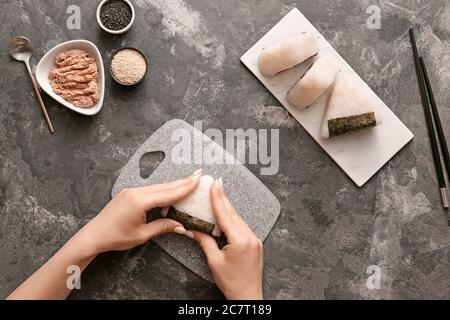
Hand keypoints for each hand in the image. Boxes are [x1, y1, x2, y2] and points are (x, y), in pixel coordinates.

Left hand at [75, 170, 202, 256]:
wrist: (93, 235)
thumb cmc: (115, 237)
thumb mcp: (142, 235)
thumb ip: (163, 227)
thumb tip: (182, 226)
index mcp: (140, 201)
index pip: (169, 194)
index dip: (186, 187)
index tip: (198, 180)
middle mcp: (136, 192)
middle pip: (166, 186)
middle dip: (184, 181)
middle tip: (199, 174)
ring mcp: (131, 191)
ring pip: (158, 186)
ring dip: (175, 184)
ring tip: (190, 180)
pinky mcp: (129, 193)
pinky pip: (150, 189)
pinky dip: (163, 189)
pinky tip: (171, 189)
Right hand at [192, 178, 263, 299]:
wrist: (248, 296)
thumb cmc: (232, 282)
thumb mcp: (214, 261)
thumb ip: (204, 241)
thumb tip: (192, 228)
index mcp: (240, 240)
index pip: (225, 214)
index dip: (218, 198)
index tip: (214, 184)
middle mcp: (250, 236)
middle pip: (233, 213)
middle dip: (223, 197)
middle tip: (216, 182)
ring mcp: (255, 239)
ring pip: (238, 219)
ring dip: (227, 208)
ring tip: (218, 194)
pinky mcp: (255, 243)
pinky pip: (242, 226)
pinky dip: (232, 218)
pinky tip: (226, 214)